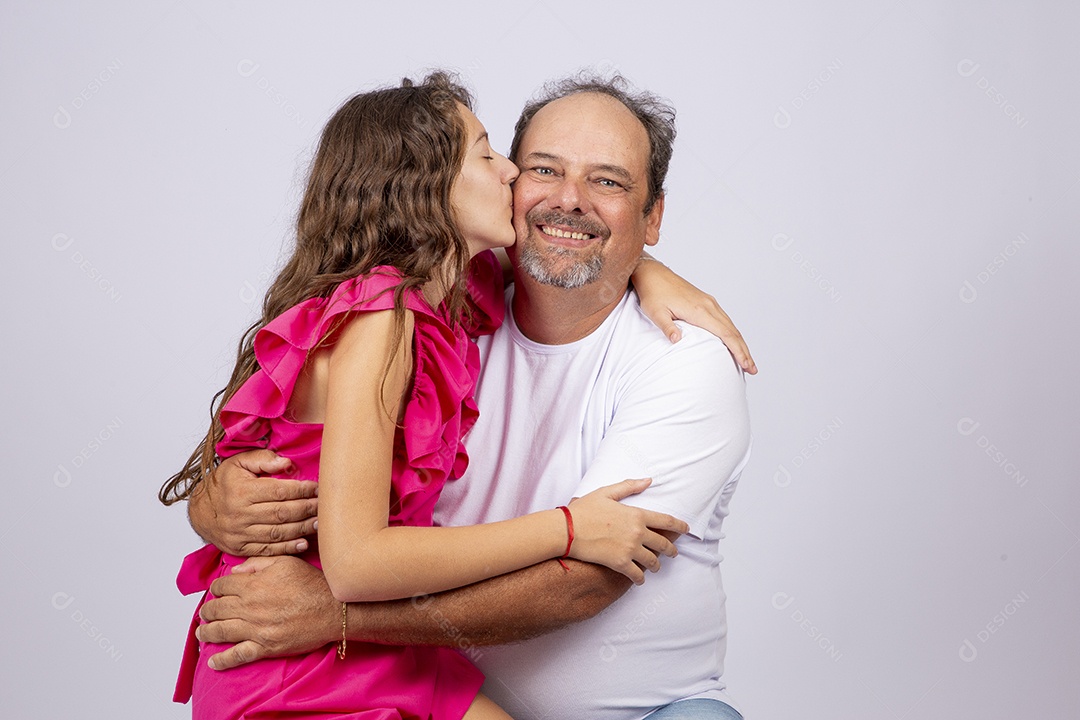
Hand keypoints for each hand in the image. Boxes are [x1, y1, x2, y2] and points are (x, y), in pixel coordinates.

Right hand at [188, 450, 317, 555]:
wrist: (200, 510)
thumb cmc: (224, 483)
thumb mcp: (238, 462)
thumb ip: (263, 459)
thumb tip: (286, 463)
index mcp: (241, 491)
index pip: (279, 491)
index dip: (301, 490)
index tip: (318, 488)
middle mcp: (239, 514)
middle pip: (281, 513)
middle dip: (306, 509)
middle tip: (325, 506)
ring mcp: (239, 533)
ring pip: (277, 532)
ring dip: (301, 529)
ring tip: (319, 523)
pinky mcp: (240, 547)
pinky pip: (267, 549)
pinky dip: (287, 547)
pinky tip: (303, 542)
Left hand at [197, 556, 338, 669]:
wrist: (333, 610)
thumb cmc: (313, 584)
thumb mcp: (286, 562)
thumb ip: (257, 563)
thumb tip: (236, 571)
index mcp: (254, 584)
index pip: (222, 586)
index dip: (216, 589)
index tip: (216, 592)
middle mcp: (250, 607)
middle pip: (217, 609)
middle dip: (207, 611)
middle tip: (205, 613)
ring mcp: (256, 629)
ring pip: (221, 632)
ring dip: (207, 632)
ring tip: (201, 632)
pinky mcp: (265, 647)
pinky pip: (238, 656)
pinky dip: (222, 660)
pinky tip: (213, 662)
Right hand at [566, 479, 689, 584]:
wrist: (567, 530)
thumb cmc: (584, 510)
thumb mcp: (606, 492)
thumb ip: (629, 486)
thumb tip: (649, 480)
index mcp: (636, 515)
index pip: (666, 521)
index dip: (679, 526)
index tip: (686, 529)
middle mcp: (637, 533)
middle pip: (663, 544)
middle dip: (671, 550)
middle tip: (673, 553)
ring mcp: (630, 549)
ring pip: (653, 561)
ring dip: (656, 565)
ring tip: (655, 567)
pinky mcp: (620, 563)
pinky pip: (637, 575)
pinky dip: (640, 579)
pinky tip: (640, 579)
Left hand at [633, 255, 756, 373]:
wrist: (653, 273)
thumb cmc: (653, 293)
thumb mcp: (655, 312)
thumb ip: (666, 327)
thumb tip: (676, 340)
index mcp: (699, 310)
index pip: (725, 334)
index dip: (738, 351)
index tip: (746, 364)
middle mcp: (708, 305)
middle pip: (733, 331)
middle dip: (744, 351)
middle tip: (752, 369)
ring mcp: (708, 302)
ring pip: (730, 325)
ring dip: (740, 342)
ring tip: (746, 359)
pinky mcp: (706, 301)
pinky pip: (724, 319)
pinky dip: (732, 332)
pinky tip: (733, 340)